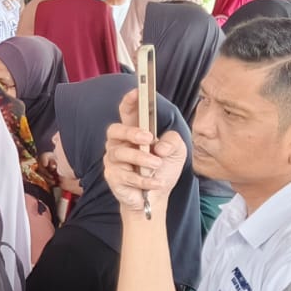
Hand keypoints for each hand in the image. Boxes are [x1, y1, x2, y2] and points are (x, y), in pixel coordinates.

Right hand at [101, 90, 186, 214]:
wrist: (156, 198)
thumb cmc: (162, 171)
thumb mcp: (177, 152)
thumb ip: (174, 140)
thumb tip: (160, 146)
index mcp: (134, 132)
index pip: (127, 113)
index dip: (129, 101)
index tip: (136, 92)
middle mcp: (120, 144)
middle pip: (115, 130)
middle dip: (131, 132)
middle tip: (148, 138)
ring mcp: (114, 160)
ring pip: (120, 153)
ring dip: (141, 159)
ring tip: (157, 165)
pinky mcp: (112, 176)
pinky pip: (126, 176)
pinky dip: (144, 181)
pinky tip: (157, 183)